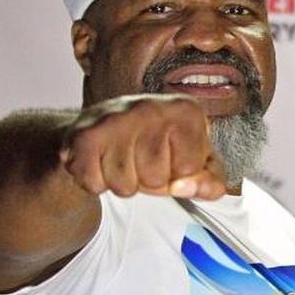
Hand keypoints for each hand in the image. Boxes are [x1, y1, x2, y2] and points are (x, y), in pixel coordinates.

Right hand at [61, 94, 225, 199]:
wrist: (102, 125)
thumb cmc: (159, 145)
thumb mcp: (197, 162)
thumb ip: (210, 183)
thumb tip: (184, 187)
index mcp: (186, 111)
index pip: (189, 169)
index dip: (180, 173)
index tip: (172, 156)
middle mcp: (151, 107)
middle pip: (156, 179)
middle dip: (150, 181)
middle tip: (143, 159)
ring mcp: (115, 119)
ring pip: (125, 186)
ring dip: (124, 184)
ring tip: (124, 160)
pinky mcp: (84, 135)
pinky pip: (95, 185)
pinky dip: (97, 183)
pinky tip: (101, 162)